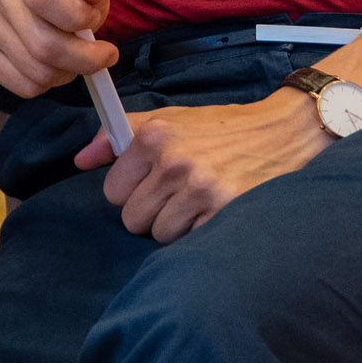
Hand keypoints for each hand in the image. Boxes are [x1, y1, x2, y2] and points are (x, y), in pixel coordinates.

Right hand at [0, 0, 116, 97]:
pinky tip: (51, 66)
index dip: (78, 18)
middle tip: (100, 56)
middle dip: (84, 59)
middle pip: (44, 44)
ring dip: (67, 74)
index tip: (94, 23)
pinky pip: (23, 86)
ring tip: (73, 59)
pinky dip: (47, 85)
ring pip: (37, 72)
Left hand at [71, 88, 331, 242]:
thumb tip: (80, 160)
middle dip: (150, 212)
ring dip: (174, 225)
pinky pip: (189, 242)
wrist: (281, 132)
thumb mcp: (167, 120)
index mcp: (153, 136)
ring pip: (159, 234)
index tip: (149, 183)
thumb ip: (118, 138)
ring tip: (196, 202)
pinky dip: (199, 232)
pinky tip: (213, 211)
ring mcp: (200, 189)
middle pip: (132, 219)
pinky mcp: (225, 211)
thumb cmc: (220, 128)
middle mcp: (173, 162)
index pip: (112, 192)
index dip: (130, 191)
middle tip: (175, 195)